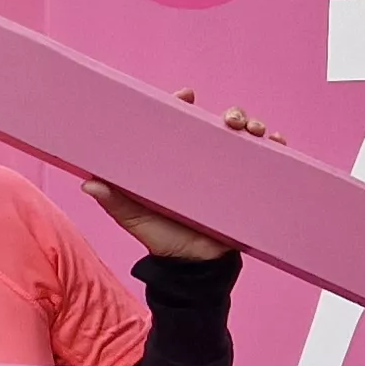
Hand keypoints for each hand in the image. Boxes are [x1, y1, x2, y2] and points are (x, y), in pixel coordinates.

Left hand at [83, 90, 284, 261]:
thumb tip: (89, 182)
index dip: (183, 104)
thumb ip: (115, 201)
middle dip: (231, 113)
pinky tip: (274, 144)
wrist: (193, 270)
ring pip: (246, 137)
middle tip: (229, 119)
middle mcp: (204, 159)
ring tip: (252, 131)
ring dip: (253, 126)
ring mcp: (229, 171)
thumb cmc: (163, 239)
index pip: (181, 123)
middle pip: (219, 124)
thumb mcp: (136, 219)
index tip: (185, 95)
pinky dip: (274, 148)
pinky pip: (267, 162)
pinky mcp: (249, 186)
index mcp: (176, 159)